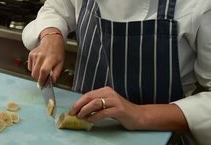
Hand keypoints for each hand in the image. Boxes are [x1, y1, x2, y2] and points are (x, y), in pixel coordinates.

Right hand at [27, 29, 64, 86]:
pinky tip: (39, 64)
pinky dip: (33, 68)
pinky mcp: (31, 54)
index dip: (42, 79)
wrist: (52, 40)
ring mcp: (35, 55)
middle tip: (44, 77)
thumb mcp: (61, 63)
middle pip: (35, 73)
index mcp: (50, 59)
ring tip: (42, 68)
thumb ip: (56, 73)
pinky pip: (30, 66)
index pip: (43, 71)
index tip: (42, 84)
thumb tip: (52, 81)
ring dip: (36, 73)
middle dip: (39, 78)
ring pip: (32, 71)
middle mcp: (41, 57)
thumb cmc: (57, 52)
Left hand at [69, 87, 187, 131]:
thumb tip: (80, 110)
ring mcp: (115, 100)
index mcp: (105, 90)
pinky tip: (90, 120)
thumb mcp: (107, 105)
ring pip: (95, 103)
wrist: (138, 115)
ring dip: (85, 111)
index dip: (78, 102)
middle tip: (72, 113)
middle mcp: (109, 93)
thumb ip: (96, 105)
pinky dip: (94, 117)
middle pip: (89, 97)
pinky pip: (103, 112)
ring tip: (80, 117)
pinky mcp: (119, 109)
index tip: (71, 110)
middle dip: (79, 105)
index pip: (88, 94)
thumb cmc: (121, 111)